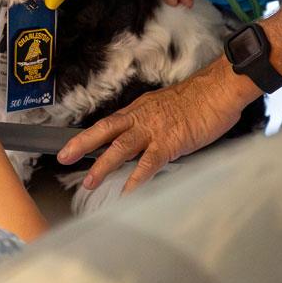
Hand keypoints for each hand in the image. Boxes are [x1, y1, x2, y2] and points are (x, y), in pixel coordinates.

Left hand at [56, 57, 259, 192]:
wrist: (218, 90)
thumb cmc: (198, 100)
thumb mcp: (165, 109)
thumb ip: (151, 125)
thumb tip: (142, 144)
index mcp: (138, 110)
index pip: (107, 124)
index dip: (87, 135)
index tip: (69, 146)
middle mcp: (140, 118)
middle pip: (104, 131)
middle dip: (81, 144)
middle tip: (63, 157)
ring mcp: (153, 130)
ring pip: (121, 148)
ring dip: (103, 166)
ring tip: (90, 182)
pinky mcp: (170, 143)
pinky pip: (149, 163)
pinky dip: (136, 179)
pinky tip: (127, 192)